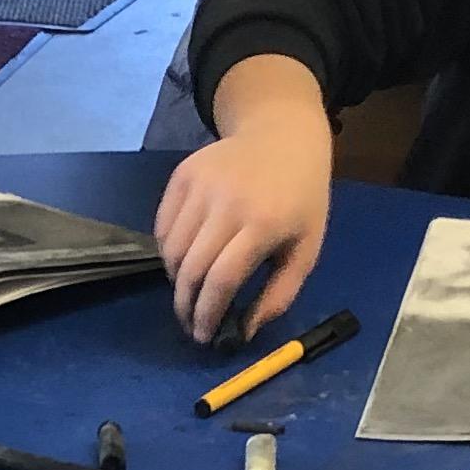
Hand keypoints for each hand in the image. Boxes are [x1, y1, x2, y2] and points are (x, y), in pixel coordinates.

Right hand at [158, 67, 333, 342]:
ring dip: (175, 282)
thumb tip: (245, 332)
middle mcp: (227, 202)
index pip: (221, 279)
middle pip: (191, 268)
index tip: (205, 335)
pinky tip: (184, 260)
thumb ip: (280, 294)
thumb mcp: (306, 248)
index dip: (207, 314)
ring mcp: (200, 185)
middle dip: (186, 306)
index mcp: (263, 223)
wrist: (283, 134)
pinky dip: (167, 252)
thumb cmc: (301, 197)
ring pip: (170, 250)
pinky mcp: (183, 175)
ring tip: (189, 293)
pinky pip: (163, 226)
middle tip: (191, 323)